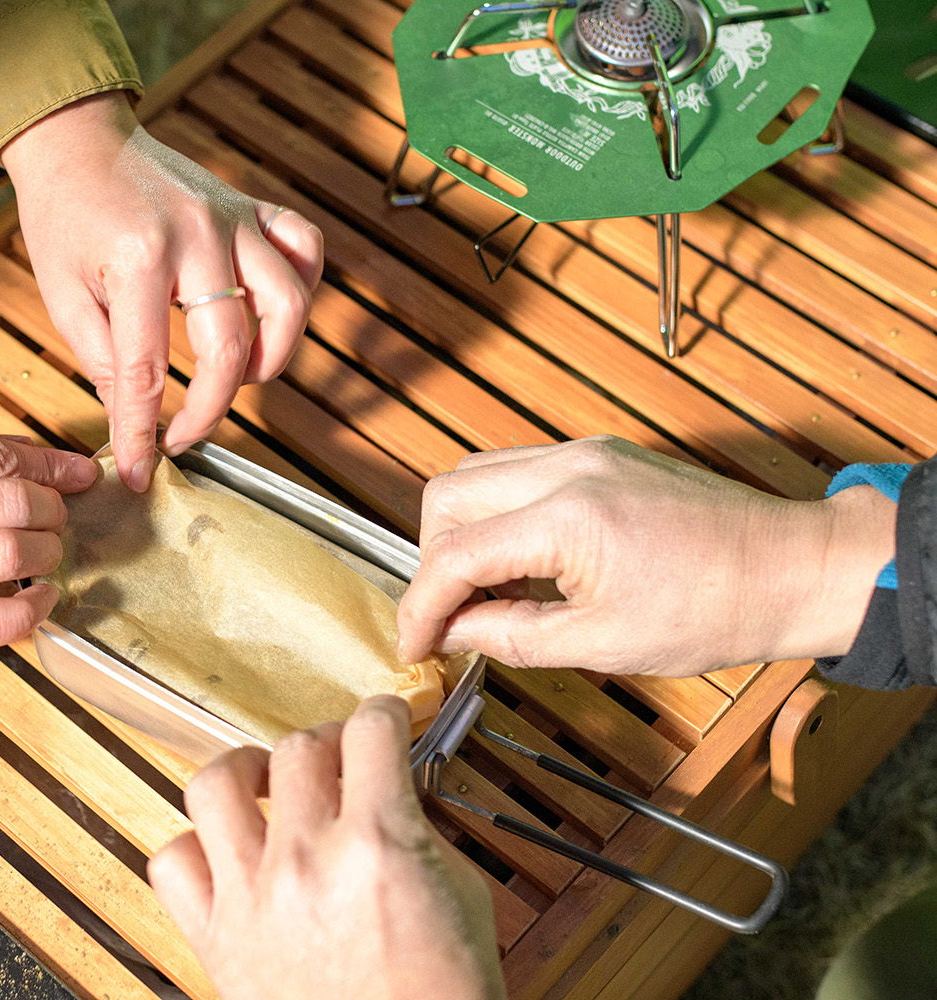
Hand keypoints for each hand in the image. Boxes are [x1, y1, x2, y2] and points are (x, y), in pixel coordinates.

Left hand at [0, 92, 322, 490]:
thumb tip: (133, 422)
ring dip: (271, 358)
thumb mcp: (63, 296)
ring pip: (289, 302)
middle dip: (208, 410)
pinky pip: (304, 247)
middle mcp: (196, 236)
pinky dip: (302, 286)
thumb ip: (104, 361)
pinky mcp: (252, 206)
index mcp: (138, 259)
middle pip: (227, 348)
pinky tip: (270, 316)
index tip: (139, 469)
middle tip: (184, 436)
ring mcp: (232, 217)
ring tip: (238, 380)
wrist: (78, 141)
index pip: (148, 370)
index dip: (143, 431)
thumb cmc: (64, 218)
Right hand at [0, 423, 96, 663]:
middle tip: (58, 519)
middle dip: (53, 510)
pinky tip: (41, 600)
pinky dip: (30, 611)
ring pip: (5, 557)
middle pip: (10, 502)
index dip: (51, 465)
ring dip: (47, 554)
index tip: (80, 475)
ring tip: (48, 556)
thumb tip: (29, 453)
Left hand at [149, 696, 504, 999]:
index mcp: (379, 845)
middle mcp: (306, 860)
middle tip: (339, 764)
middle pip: (298, 747)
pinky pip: (172, 862)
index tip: (382, 722)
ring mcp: (252, 897)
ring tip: (264, 783)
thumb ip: (420, 830)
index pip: (368, 730)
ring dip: (245, 771)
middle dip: (328, 745)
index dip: (381, 716)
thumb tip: (391, 786)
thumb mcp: (462, 898)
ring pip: (214, 782)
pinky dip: (194, 847)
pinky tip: (228, 853)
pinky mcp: (216, 939)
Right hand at [396, 436, 896, 675]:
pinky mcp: (600, 453)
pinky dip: (501, 514)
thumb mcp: (601, 644)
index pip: (452, 555)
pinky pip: (519, 470)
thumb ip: (510, 635)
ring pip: (476, 474)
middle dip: (433, 560)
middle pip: (446, 496)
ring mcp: (585, 452)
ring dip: (463, 533)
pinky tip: (526, 562)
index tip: (413, 645)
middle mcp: (567, 467)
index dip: (421, 608)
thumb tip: (453, 634)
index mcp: (566, 517)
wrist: (791, 570)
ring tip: (491, 590)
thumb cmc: (716, 610)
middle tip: (451, 615)